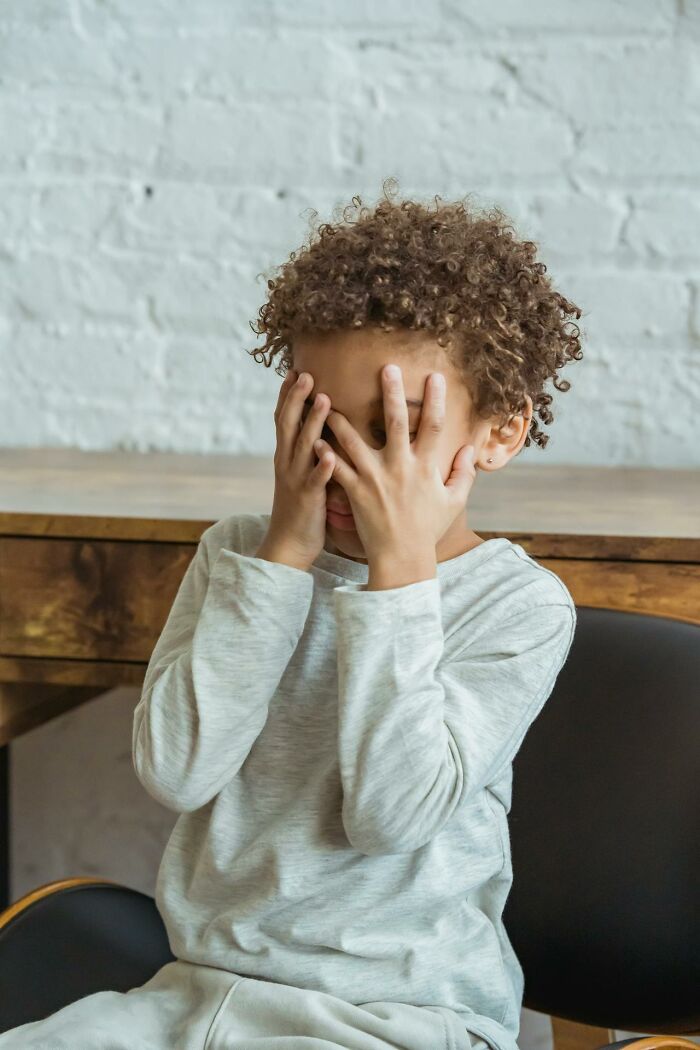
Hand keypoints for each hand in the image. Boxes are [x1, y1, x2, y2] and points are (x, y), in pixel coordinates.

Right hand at [262, 369, 335, 568]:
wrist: (287, 546)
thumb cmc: (301, 509)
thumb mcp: (301, 474)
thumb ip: (308, 451)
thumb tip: (320, 429)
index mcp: (286, 456)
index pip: (284, 418)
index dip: (288, 394)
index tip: (295, 369)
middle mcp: (287, 463)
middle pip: (289, 424)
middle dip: (297, 398)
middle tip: (307, 373)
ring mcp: (296, 480)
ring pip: (303, 446)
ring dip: (312, 422)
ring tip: (324, 399)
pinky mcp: (307, 499)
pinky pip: (315, 480)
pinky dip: (322, 466)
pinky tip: (330, 454)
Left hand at [313, 364, 476, 562]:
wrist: (402, 557)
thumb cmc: (427, 529)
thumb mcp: (453, 502)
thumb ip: (463, 474)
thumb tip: (469, 449)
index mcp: (425, 467)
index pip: (435, 426)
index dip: (436, 400)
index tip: (434, 376)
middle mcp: (400, 467)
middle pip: (397, 422)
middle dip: (392, 393)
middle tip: (386, 368)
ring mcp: (376, 478)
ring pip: (356, 441)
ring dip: (342, 419)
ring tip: (328, 399)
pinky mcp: (356, 492)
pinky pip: (337, 468)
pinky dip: (326, 454)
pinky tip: (315, 438)